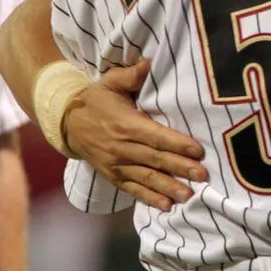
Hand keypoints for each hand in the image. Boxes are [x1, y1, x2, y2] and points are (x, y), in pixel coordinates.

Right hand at [63, 59, 206, 210]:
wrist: (67, 123)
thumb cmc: (96, 99)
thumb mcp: (110, 82)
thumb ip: (130, 75)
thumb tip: (147, 63)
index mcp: (126, 124)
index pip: (156, 136)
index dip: (177, 144)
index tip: (197, 150)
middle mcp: (122, 148)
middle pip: (155, 159)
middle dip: (180, 168)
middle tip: (203, 175)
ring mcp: (117, 165)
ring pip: (146, 178)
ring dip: (168, 188)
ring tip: (189, 195)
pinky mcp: (113, 176)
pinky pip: (133, 189)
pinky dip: (150, 199)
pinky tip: (167, 206)